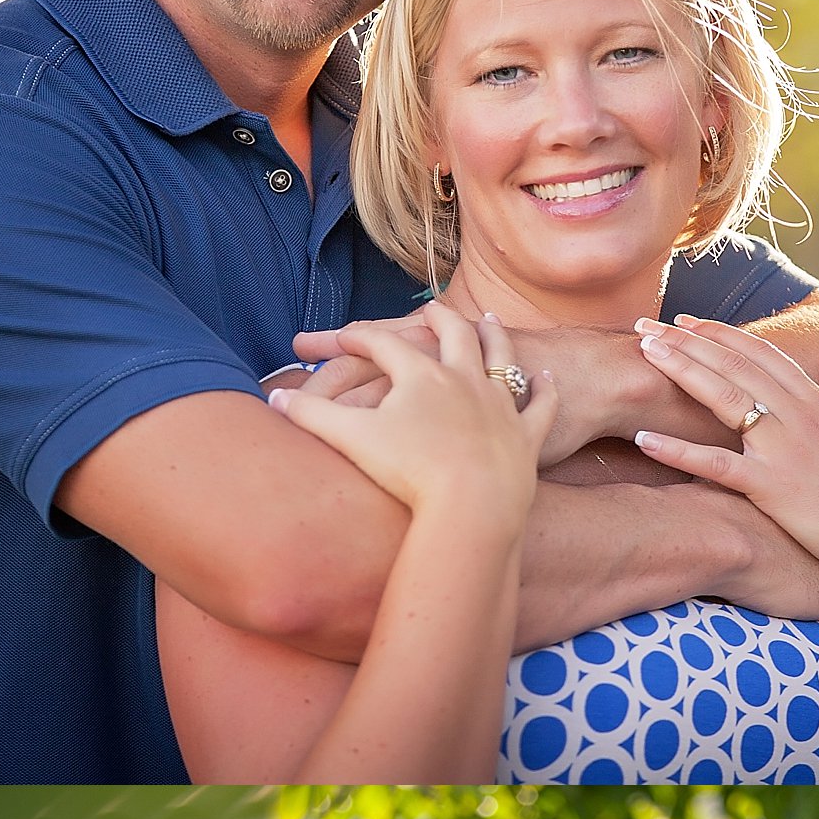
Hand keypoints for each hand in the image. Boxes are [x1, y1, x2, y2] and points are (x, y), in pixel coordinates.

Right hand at [270, 306, 555, 526]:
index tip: (341, 337)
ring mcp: (502, 404)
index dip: (357, 337)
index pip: (384, 343)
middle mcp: (466, 378)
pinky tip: (545, 379)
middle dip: (437, 318)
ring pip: (501, 357)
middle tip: (431, 309)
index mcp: (421, 374)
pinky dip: (543, 390)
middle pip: (452, 333)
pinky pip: (540, 406)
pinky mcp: (527, 436)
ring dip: (494, 336)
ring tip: (491, 321)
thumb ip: (310, 417)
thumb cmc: (409, 475)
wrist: (471, 509)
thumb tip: (272, 400)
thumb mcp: (351, 440)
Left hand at [632, 317, 818, 594]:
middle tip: (642, 326)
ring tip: (641, 354)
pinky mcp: (774, 488)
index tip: (686, 321)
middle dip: (686, 341)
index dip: (720, 334)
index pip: (761, 354)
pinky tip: (641, 440)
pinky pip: (716, 465)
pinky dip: (677, 452)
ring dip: (680, 371)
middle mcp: (799, 416)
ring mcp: (785, 449)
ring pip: (723, 399)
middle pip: (734, 365)